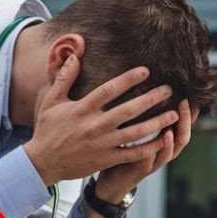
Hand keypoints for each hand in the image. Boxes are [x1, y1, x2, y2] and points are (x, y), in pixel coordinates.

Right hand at [22, 54, 181, 185]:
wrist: (43, 163)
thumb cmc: (48, 130)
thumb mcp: (52, 101)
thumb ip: (64, 77)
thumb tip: (74, 54)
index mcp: (82, 109)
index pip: (109, 90)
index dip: (128, 79)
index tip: (146, 71)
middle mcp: (94, 126)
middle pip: (128, 110)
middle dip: (151, 99)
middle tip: (168, 90)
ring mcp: (102, 144)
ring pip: (135, 133)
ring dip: (157, 123)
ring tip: (174, 114)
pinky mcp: (106, 160)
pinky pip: (133, 154)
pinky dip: (150, 147)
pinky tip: (164, 140)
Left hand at [94, 98, 199, 202]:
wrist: (112, 183)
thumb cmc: (124, 154)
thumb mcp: (137, 134)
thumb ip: (145, 118)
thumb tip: (149, 92)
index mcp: (164, 144)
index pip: (183, 127)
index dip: (190, 115)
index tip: (192, 98)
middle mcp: (162, 154)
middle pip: (182, 139)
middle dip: (184, 121)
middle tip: (184, 103)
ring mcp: (152, 164)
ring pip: (169, 152)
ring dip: (170, 139)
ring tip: (171, 125)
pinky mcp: (138, 171)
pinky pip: (146, 161)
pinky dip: (150, 151)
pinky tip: (149, 142)